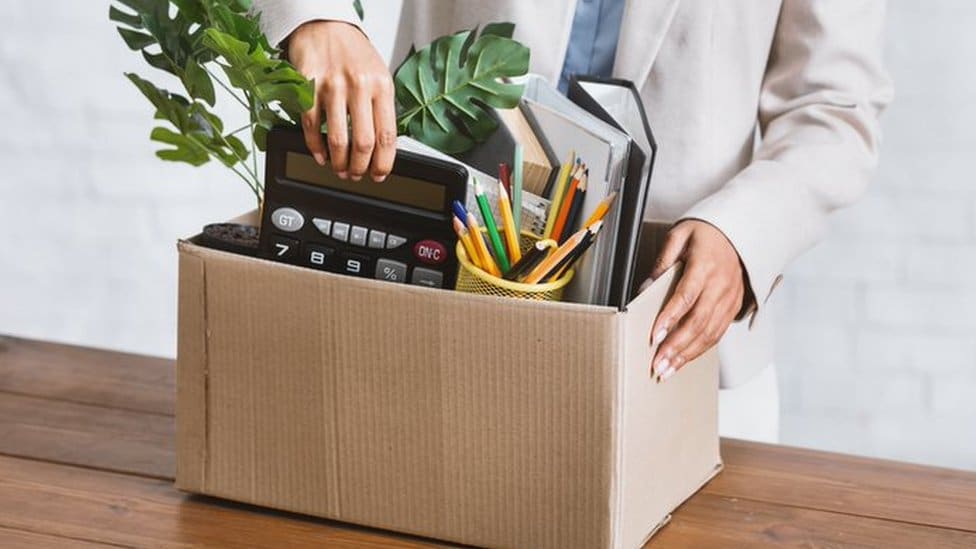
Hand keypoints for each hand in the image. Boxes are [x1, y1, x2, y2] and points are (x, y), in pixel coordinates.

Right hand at [287, 20, 395, 181]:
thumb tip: (383, 146)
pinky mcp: (308, 86)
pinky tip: (320, 155)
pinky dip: (316, 147)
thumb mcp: (378, 76)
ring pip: (338, 139)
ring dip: (339, 162)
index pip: (387, 135)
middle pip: (364, 142)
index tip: (380, 174)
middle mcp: (359, 85)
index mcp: (382, 86)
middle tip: (356, 175)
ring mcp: (333, 86)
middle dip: (360, 167)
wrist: (325, 24)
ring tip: (339, 169)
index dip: (384, 162)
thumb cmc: (353, 53)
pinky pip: (312, 126)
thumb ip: (381, 107)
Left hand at [649, 220, 747, 380]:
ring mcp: (729, 298)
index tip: (654, 336)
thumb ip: (662, 260)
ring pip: (709, 333)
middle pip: (697, 322)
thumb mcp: (681, 235)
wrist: (741, 231)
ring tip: (668, 370)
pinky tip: (685, 360)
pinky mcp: (733, 307)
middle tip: (658, 364)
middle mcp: (720, 286)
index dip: (669, 319)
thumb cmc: (708, 232)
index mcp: (705, 266)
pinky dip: (700, 350)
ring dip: (687, 355)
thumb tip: (646, 286)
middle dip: (676, 347)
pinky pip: (718, 333)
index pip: (685, 297)